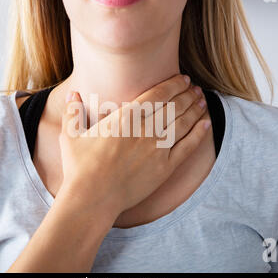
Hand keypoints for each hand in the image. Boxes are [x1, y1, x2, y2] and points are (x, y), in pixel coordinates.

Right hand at [57, 74, 210, 218]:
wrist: (92, 199)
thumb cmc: (80, 167)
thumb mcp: (71, 136)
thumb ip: (74, 112)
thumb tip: (73, 94)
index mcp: (125, 117)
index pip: (157, 94)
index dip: (173, 84)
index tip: (182, 79)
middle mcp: (145, 129)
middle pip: (174, 106)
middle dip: (187, 94)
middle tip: (195, 88)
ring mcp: (157, 149)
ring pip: (183, 123)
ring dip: (195, 109)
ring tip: (201, 100)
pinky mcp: (165, 168)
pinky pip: (187, 147)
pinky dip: (199, 134)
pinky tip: (207, 124)